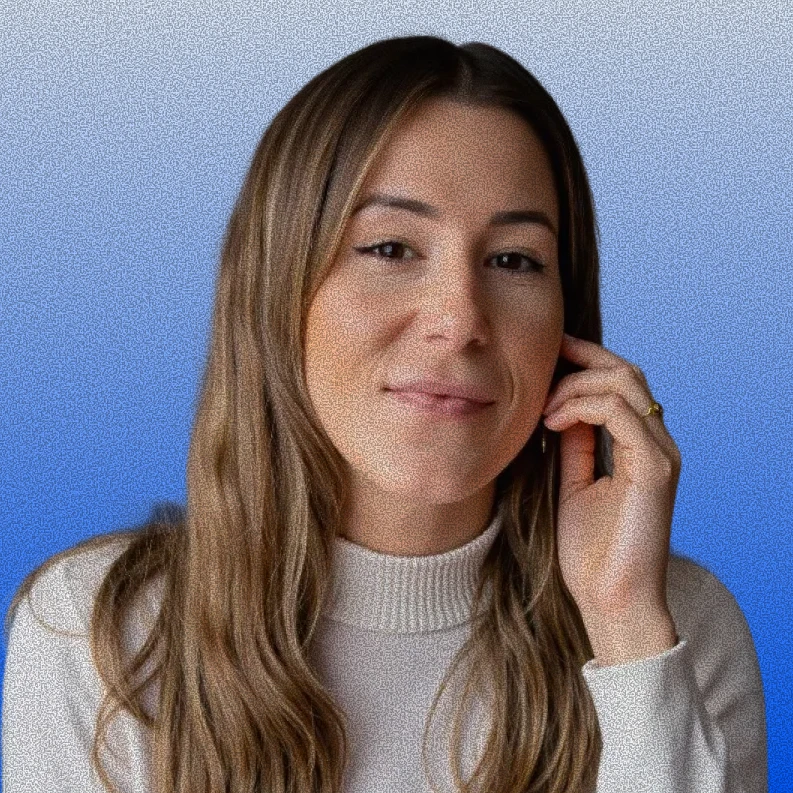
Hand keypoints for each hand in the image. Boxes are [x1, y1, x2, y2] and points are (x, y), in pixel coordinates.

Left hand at [542, 333, 681, 629]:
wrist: (610, 602)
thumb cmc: (590, 552)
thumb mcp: (573, 484)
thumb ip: (575, 444)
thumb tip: (560, 407)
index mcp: (641, 446)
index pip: (620, 381)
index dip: (585, 358)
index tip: (545, 354)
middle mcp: (657, 443)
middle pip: (626, 371)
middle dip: (579, 360)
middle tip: (537, 375)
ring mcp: (660, 454)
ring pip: (625, 382)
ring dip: (575, 386)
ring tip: (543, 410)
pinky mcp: (656, 470)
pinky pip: (621, 413)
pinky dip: (582, 406)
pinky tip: (553, 423)